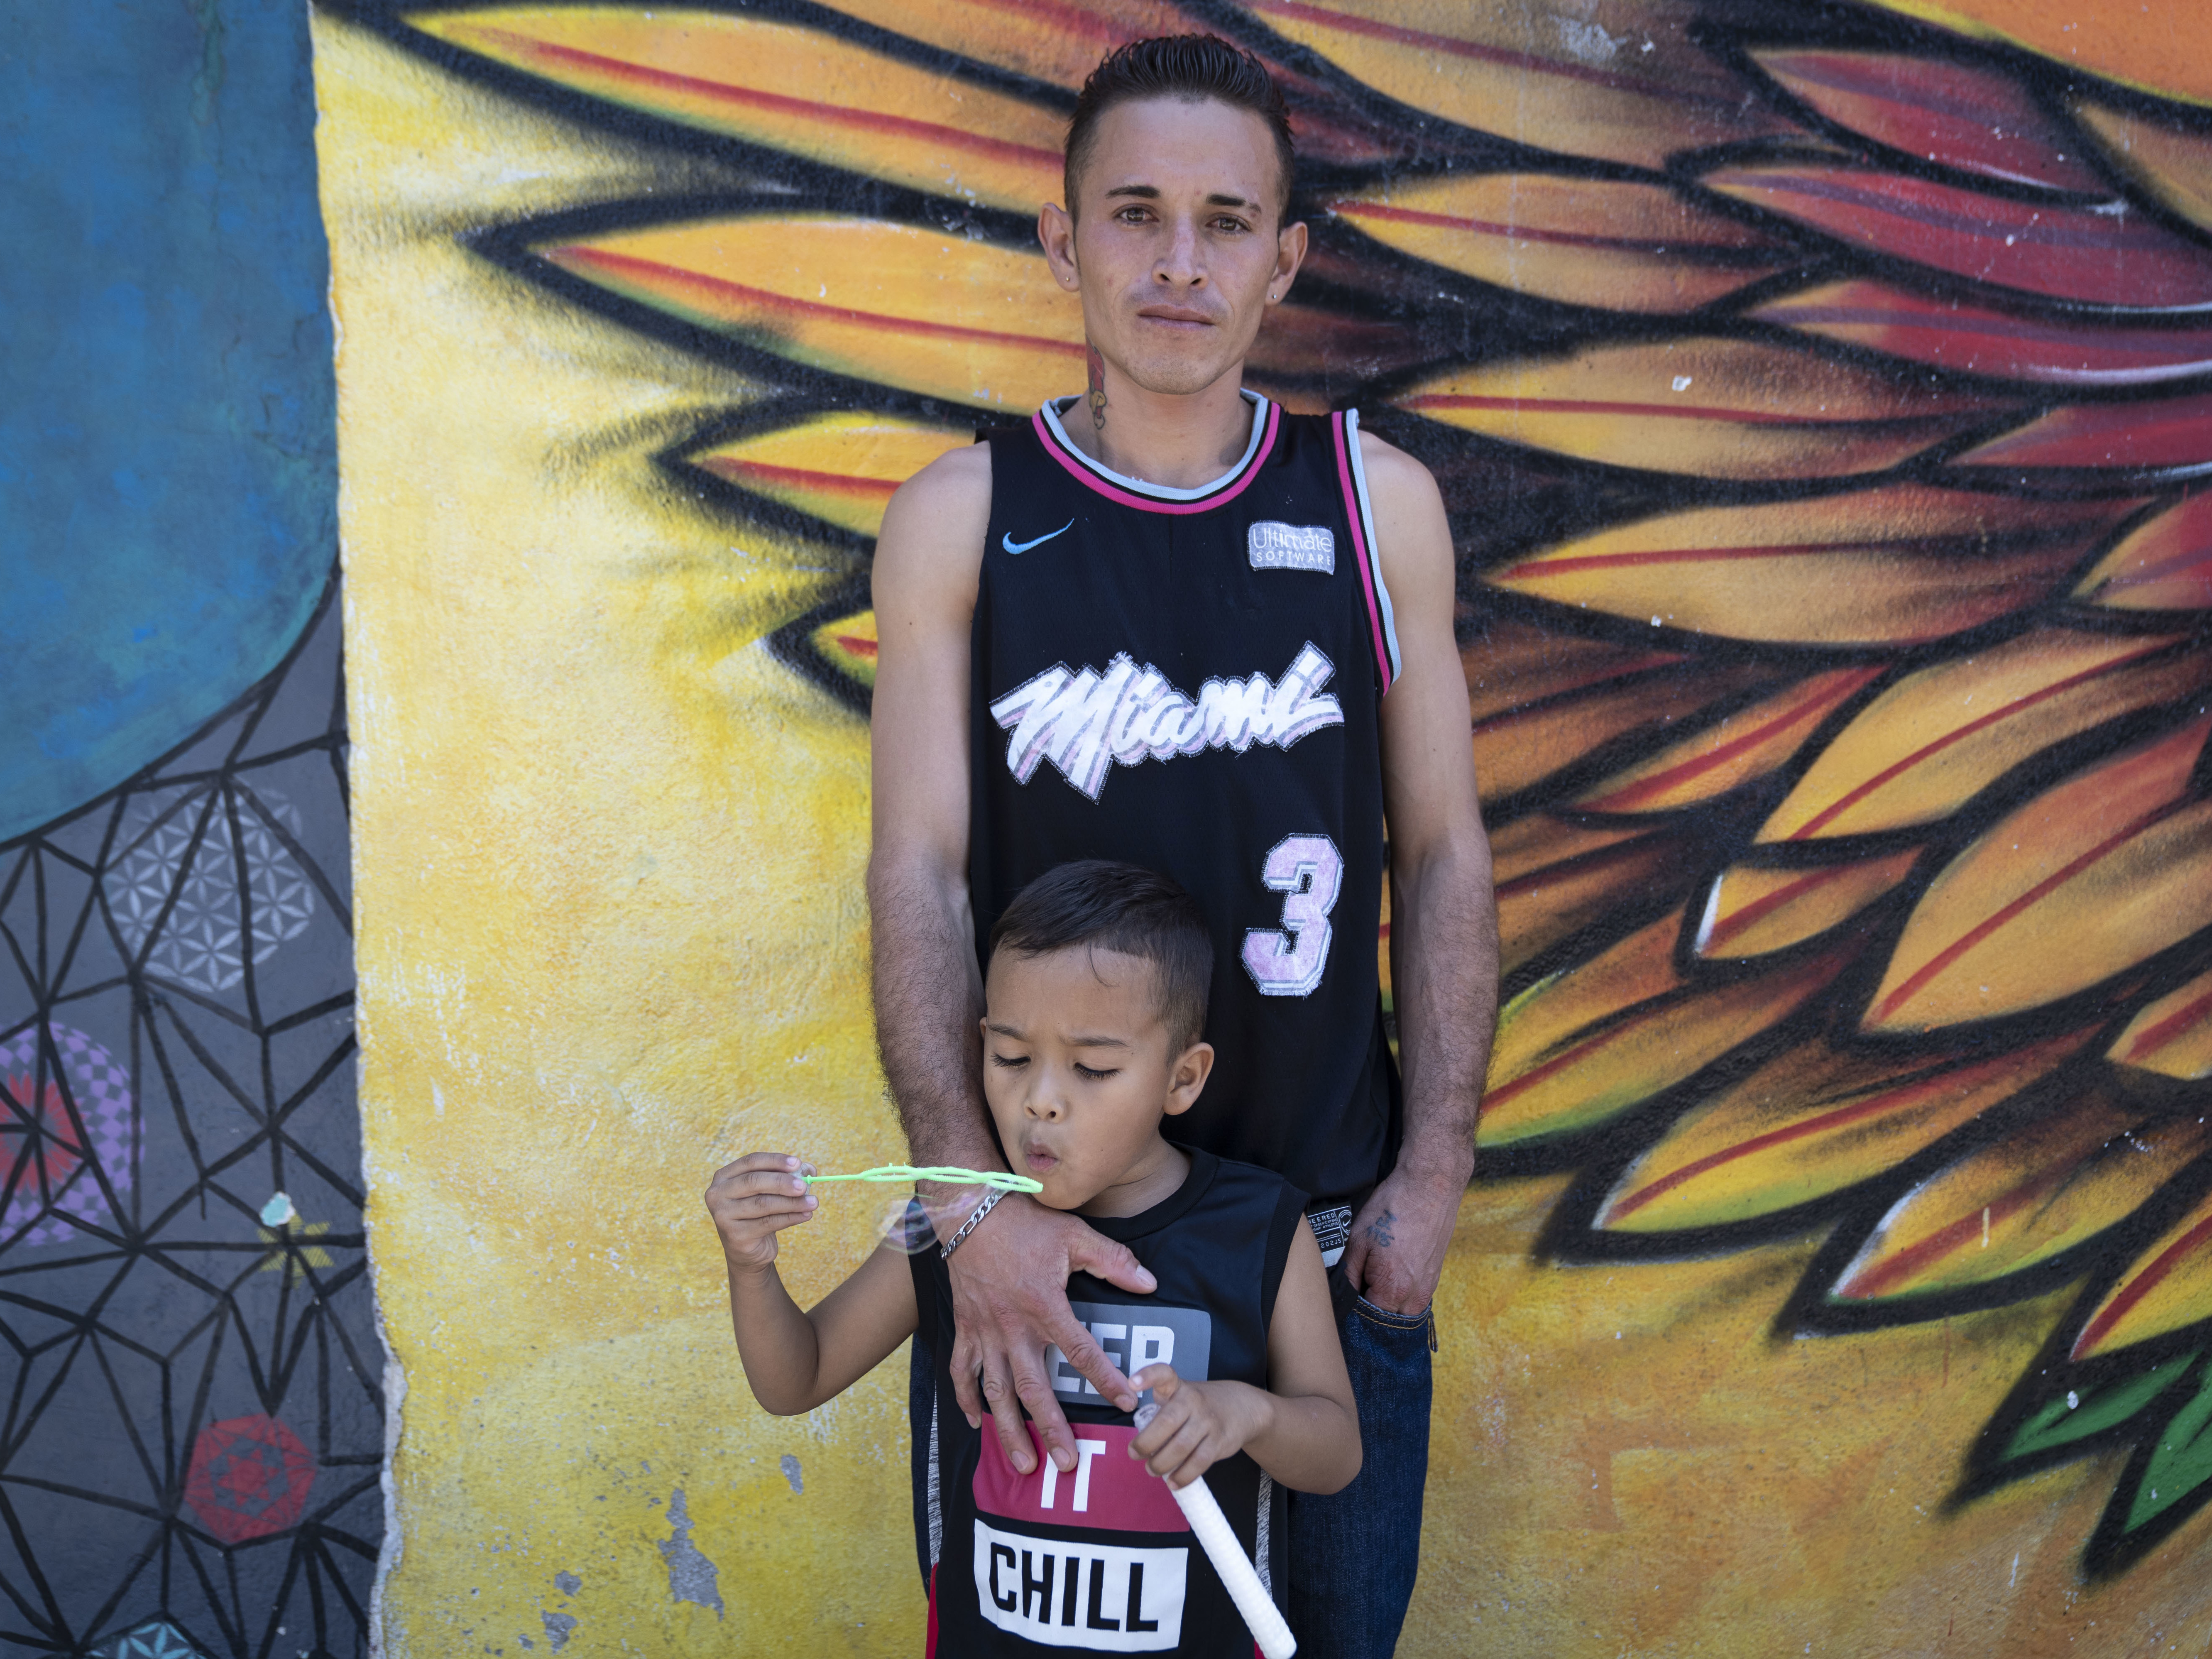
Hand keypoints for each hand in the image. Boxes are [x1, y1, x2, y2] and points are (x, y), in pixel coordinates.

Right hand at [704, 1153, 817, 1271]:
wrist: (747, 1251)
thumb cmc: (758, 1214)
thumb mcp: (769, 1193)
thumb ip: (786, 1178)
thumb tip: (809, 1170)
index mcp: (724, 1177)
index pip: (751, 1162)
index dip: (775, 1161)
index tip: (798, 1163)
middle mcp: (717, 1194)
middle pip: (754, 1181)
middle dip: (783, 1182)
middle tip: (805, 1185)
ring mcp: (723, 1215)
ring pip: (763, 1204)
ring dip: (792, 1202)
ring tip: (813, 1202)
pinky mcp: (735, 1235)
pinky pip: (768, 1223)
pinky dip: (790, 1218)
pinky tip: (806, 1215)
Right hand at [944, 1193, 1156, 1475]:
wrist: (970, 1211)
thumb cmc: (1025, 1223)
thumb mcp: (1076, 1236)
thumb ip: (1114, 1261)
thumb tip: (1150, 1283)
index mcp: (1044, 1307)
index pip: (1081, 1351)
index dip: (1104, 1379)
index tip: (1124, 1403)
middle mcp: (1013, 1328)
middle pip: (1033, 1389)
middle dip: (1050, 1429)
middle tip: (1066, 1463)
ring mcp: (984, 1332)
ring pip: (996, 1392)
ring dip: (1009, 1430)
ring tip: (1024, 1464)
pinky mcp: (964, 1329)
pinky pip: (961, 1372)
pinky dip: (966, 1399)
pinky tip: (976, 1423)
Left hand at [1127, 1366, 1265, 1489]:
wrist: (1241, 1407)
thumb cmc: (1199, 1405)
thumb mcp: (1180, 1397)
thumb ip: (1162, 1413)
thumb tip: (1141, 1446)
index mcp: (1178, 1387)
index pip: (1163, 1374)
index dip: (1148, 1376)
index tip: (1132, 1383)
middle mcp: (1193, 1400)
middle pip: (1166, 1423)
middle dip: (1146, 1443)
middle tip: (1134, 1454)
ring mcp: (1208, 1421)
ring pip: (1181, 1447)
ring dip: (1161, 1463)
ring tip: (1152, 1469)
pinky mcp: (1220, 1441)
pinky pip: (1198, 1463)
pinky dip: (1183, 1476)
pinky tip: (1173, 1482)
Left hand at [1340, 1161, 1464, 1315]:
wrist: (1429, 1186)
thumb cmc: (1392, 1209)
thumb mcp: (1358, 1240)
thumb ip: (1349, 1274)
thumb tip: (1343, 1296)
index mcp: (1392, 1288)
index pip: (1368, 1320)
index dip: (1353, 1314)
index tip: (1343, 1304)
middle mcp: (1414, 1295)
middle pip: (1388, 1322)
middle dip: (1371, 1315)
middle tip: (1356, 1295)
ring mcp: (1428, 1287)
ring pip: (1403, 1314)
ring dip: (1387, 1307)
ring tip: (1371, 1287)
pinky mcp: (1434, 1277)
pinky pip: (1414, 1300)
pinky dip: (1400, 1297)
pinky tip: (1388, 1278)